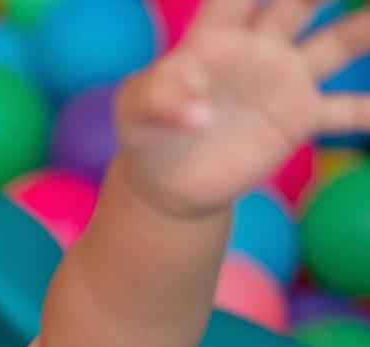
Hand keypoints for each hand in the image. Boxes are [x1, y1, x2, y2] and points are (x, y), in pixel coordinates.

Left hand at [113, 0, 369, 216]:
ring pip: (340, 42)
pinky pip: (343, 111)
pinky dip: (367, 111)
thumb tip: (198, 116)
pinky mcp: (297, 118)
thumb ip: (162, 103)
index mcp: (216, 32)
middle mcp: (259, 46)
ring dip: (365, 29)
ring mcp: (283, 79)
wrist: (166, 182)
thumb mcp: (137, 113)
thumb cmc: (146, 132)